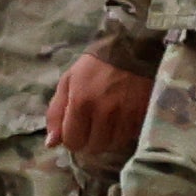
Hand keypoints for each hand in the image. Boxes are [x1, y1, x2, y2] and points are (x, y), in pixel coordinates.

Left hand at [43, 45, 157, 164]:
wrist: (132, 48)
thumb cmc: (95, 65)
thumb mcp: (68, 82)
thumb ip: (56, 112)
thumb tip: (51, 143)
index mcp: (81, 102)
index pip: (73, 141)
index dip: (73, 138)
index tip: (78, 129)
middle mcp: (104, 111)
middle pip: (95, 147)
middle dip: (91, 139)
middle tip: (94, 125)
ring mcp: (126, 114)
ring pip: (114, 144)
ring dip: (110, 137)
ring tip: (110, 121)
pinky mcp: (144, 114)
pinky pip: (131, 136)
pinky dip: (126, 132)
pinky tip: (124, 118)